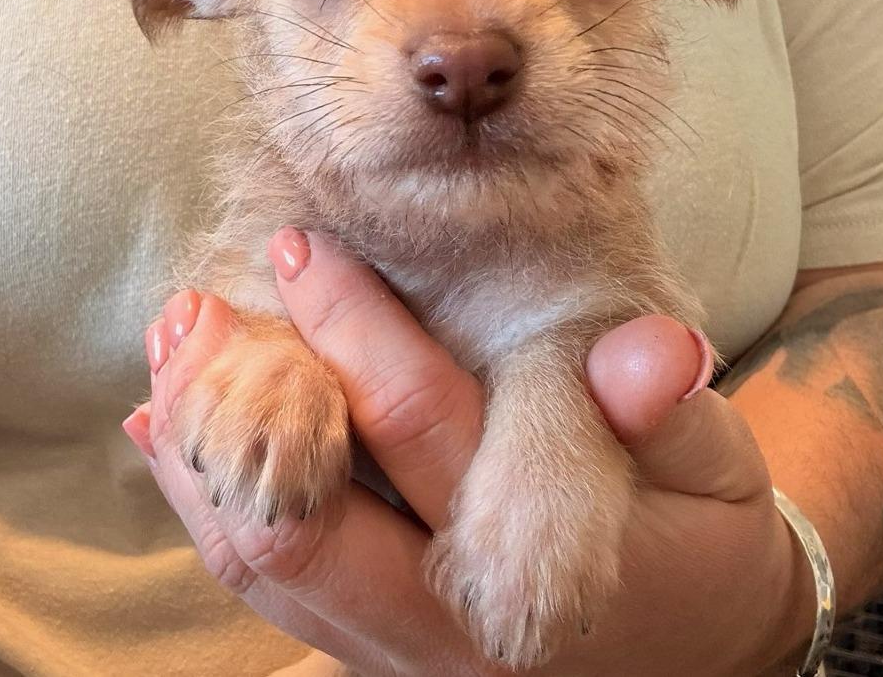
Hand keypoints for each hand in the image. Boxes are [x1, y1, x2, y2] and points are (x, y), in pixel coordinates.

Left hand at [123, 232, 809, 675]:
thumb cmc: (698, 535)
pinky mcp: (375, 646)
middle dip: (253, 401)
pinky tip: (174, 437)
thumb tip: (649, 349)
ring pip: (273, 566)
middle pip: (315, 517)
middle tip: (197, 309)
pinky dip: (213, 511)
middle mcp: (453, 615)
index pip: (427, 429)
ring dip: (206, 462)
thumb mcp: (712, 470)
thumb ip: (667, 413)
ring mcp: (404, 644)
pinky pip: (274, 591)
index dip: (356, 331)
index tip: (302, 245)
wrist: (687, 646)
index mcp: (541, 556)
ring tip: (171, 355)